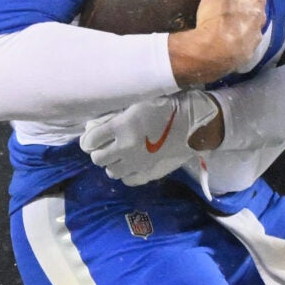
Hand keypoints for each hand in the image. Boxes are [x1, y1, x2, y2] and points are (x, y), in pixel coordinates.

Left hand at [80, 91, 222, 185]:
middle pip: (98, 158)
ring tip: (120, 156)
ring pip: (111, 171)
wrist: (194, 125)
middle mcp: (125, 148)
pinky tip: (131, 165)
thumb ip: (115, 116)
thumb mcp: (137, 104)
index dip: (90, 138)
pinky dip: (126, 174)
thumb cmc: (166, 108)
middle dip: (99, 151)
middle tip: (106, 146)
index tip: (94, 136)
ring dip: (112, 163)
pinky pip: (127, 180)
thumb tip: (95, 126)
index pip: (91, 139)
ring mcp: (137, 164)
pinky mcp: (149, 174)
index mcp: (121, 127)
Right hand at [165, 0, 278, 85]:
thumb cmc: (220, 18)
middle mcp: (259, 20)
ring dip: (246, 20)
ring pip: (253, 25)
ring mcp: (252, 39)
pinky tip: (225, 39)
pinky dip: (235, 39)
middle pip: (260, 3)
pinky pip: (241, 44)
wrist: (212, 55)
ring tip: (233, 16)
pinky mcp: (242, 55)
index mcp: (256, 0)